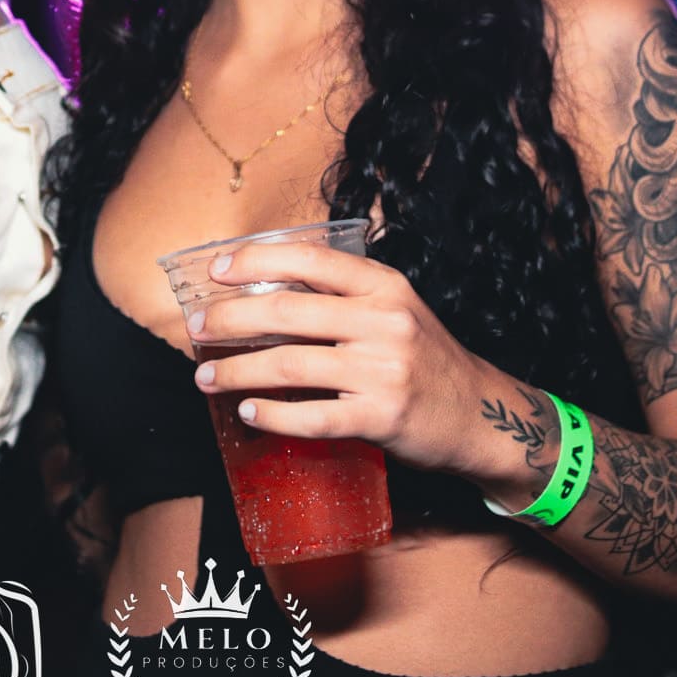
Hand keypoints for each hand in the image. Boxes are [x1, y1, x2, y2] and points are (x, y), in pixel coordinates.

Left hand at [188, 240, 503, 478]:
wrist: (481, 414)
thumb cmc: (425, 358)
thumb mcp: (395, 309)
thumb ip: (343, 295)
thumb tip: (264, 287)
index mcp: (384, 286)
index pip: (309, 258)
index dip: (255, 260)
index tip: (217, 271)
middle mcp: (384, 321)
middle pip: (287, 310)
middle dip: (229, 319)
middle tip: (195, 328)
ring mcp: (384, 371)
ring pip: (291, 365)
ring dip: (237, 371)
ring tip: (206, 376)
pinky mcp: (383, 418)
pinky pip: (313, 417)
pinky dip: (274, 415)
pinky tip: (248, 412)